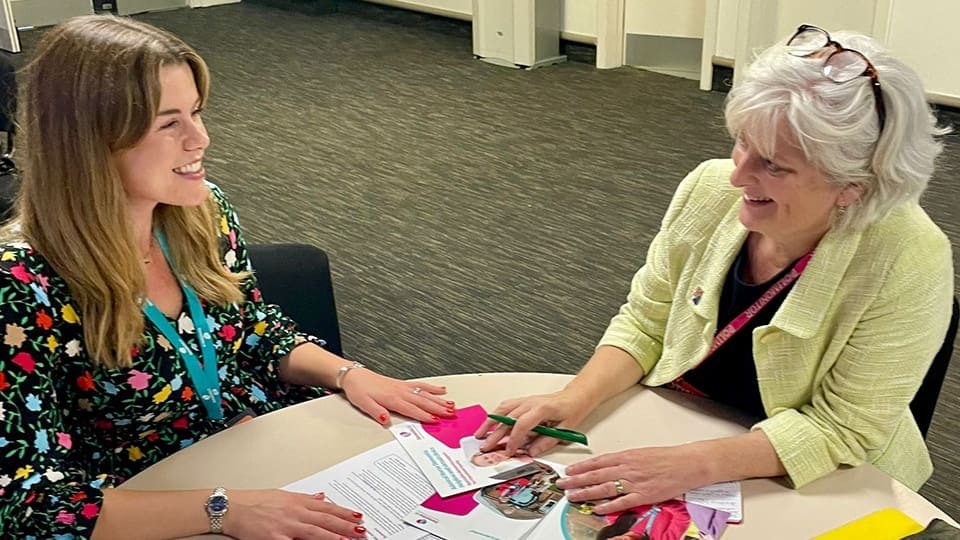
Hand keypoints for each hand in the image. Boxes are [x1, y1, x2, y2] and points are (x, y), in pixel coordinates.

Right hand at [225, 490, 366, 538]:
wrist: (233, 508)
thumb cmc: (255, 502)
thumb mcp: (282, 495)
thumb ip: (304, 498)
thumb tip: (321, 497)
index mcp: (298, 502)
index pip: (327, 508)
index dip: (344, 513)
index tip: (357, 516)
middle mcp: (294, 512)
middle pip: (325, 519)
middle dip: (345, 525)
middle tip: (361, 530)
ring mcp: (286, 525)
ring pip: (315, 531)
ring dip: (333, 535)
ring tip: (349, 539)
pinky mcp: (274, 537)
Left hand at [340, 369, 454, 424]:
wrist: (355, 376)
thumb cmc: (359, 390)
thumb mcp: (364, 404)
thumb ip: (376, 412)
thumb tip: (386, 420)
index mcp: (392, 399)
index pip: (412, 410)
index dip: (425, 416)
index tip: (436, 421)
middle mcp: (400, 392)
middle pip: (423, 401)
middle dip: (438, 408)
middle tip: (451, 414)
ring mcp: (403, 387)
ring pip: (425, 393)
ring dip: (439, 400)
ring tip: (451, 405)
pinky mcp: (403, 384)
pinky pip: (421, 385)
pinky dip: (432, 388)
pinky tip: (441, 390)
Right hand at [473, 389, 592, 456]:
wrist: (575, 396)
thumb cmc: (571, 410)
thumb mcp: (565, 430)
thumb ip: (547, 441)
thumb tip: (531, 451)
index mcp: (542, 408)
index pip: (522, 424)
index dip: (514, 439)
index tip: (509, 451)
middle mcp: (531, 402)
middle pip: (508, 417)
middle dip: (495, 434)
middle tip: (486, 446)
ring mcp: (526, 400)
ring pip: (503, 409)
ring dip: (490, 422)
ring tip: (480, 434)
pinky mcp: (523, 401)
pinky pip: (505, 407)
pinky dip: (495, 415)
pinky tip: (489, 424)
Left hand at [555, 446, 708, 513]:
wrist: (687, 463)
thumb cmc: (667, 457)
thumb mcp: (641, 453)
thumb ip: (623, 460)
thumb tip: (607, 466)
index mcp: (626, 456)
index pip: (597, 462)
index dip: (580, 467)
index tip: (568, 471)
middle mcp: (627, 468)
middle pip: (595, 475)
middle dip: (576, 480)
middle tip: (562, 484)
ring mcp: (634, 482)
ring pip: (604, 488)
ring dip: (586, 493)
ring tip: (572, 496)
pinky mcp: (644, 495)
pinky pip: (622, 502)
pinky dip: (608, 506)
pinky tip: (597, 508)